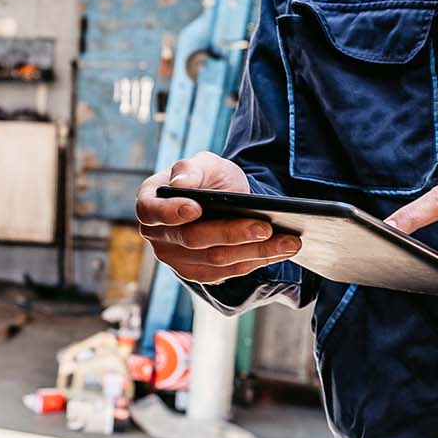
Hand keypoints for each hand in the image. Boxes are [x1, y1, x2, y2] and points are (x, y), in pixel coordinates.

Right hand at [136, 152, 302, 283]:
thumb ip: (191, 169)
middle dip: (232, 233)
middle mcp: (157, 235)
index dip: (171, 212)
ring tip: (288, 242)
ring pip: (215, 260)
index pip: (152, 211)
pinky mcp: (197, 273)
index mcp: (150, 202)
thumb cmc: (208, 178)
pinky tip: (279, 252)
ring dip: (254, 252)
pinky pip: (227, 272)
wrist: (223, 201)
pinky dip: (255, 261)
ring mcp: (175, 258)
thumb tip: (181, 185)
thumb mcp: (204, 164)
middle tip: (266, 227)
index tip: (196, 208)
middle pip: (193, 239)